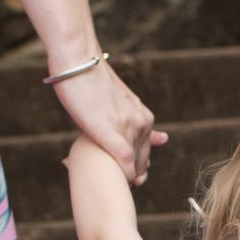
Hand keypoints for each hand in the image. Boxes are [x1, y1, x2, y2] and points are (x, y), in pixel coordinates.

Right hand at [51, 61, 166, 184]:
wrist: (77, 62)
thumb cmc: (91, 84)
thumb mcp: (120, 106)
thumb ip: (138, 124)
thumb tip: (163, 139)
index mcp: (144, 119)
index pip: (144, 158)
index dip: (130, 172)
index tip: (114, 177)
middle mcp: (141, 123)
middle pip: (140, 166)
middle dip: (124, 177)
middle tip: (100, 177)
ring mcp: (129, 126)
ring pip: (132, 167)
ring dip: (115, 176)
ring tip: (90, 173)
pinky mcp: (111, 130)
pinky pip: (124, 161)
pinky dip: (118, 174)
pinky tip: (105, 177)